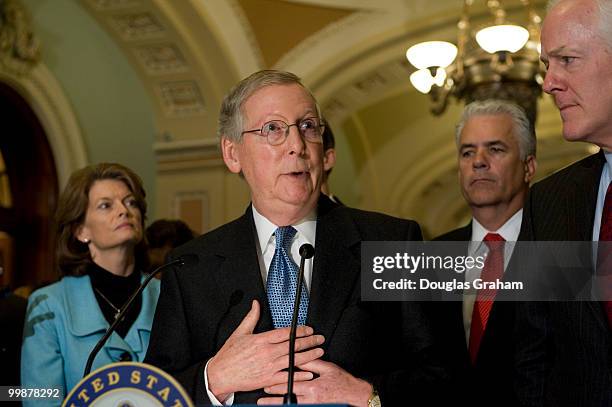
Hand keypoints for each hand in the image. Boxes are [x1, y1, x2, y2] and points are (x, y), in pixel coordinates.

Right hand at [207, 300, 324, 401]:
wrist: (220, 374)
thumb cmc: (229, 356)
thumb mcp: (240, 333)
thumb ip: (251, 317)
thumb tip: (256, 304)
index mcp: (261, 340)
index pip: (286, 333)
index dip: (300, 330)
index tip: (309, 329)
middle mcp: (267, 352)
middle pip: (293, 345)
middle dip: (309, 341)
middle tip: (319, 338)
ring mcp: (269, 366)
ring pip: (293, 359)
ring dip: (309, 355)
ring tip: (319, 351)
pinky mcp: (268, 379)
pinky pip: (287, 377)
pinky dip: (299, 375)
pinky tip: (309, 372)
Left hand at [258, 359, 372, 405]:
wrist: (353, 394)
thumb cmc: (342, 381)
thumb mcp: (327, 368)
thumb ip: (311, 363)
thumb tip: (298, 356)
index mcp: (313, 386)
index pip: (291, 384)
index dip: (277, 385)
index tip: (266, 384)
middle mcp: (312, 398)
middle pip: (288, 398)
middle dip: (273, 398)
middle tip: (261, 398)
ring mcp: (313, 405)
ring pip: (292, 406)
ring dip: (278, 406)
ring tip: (266, 406)